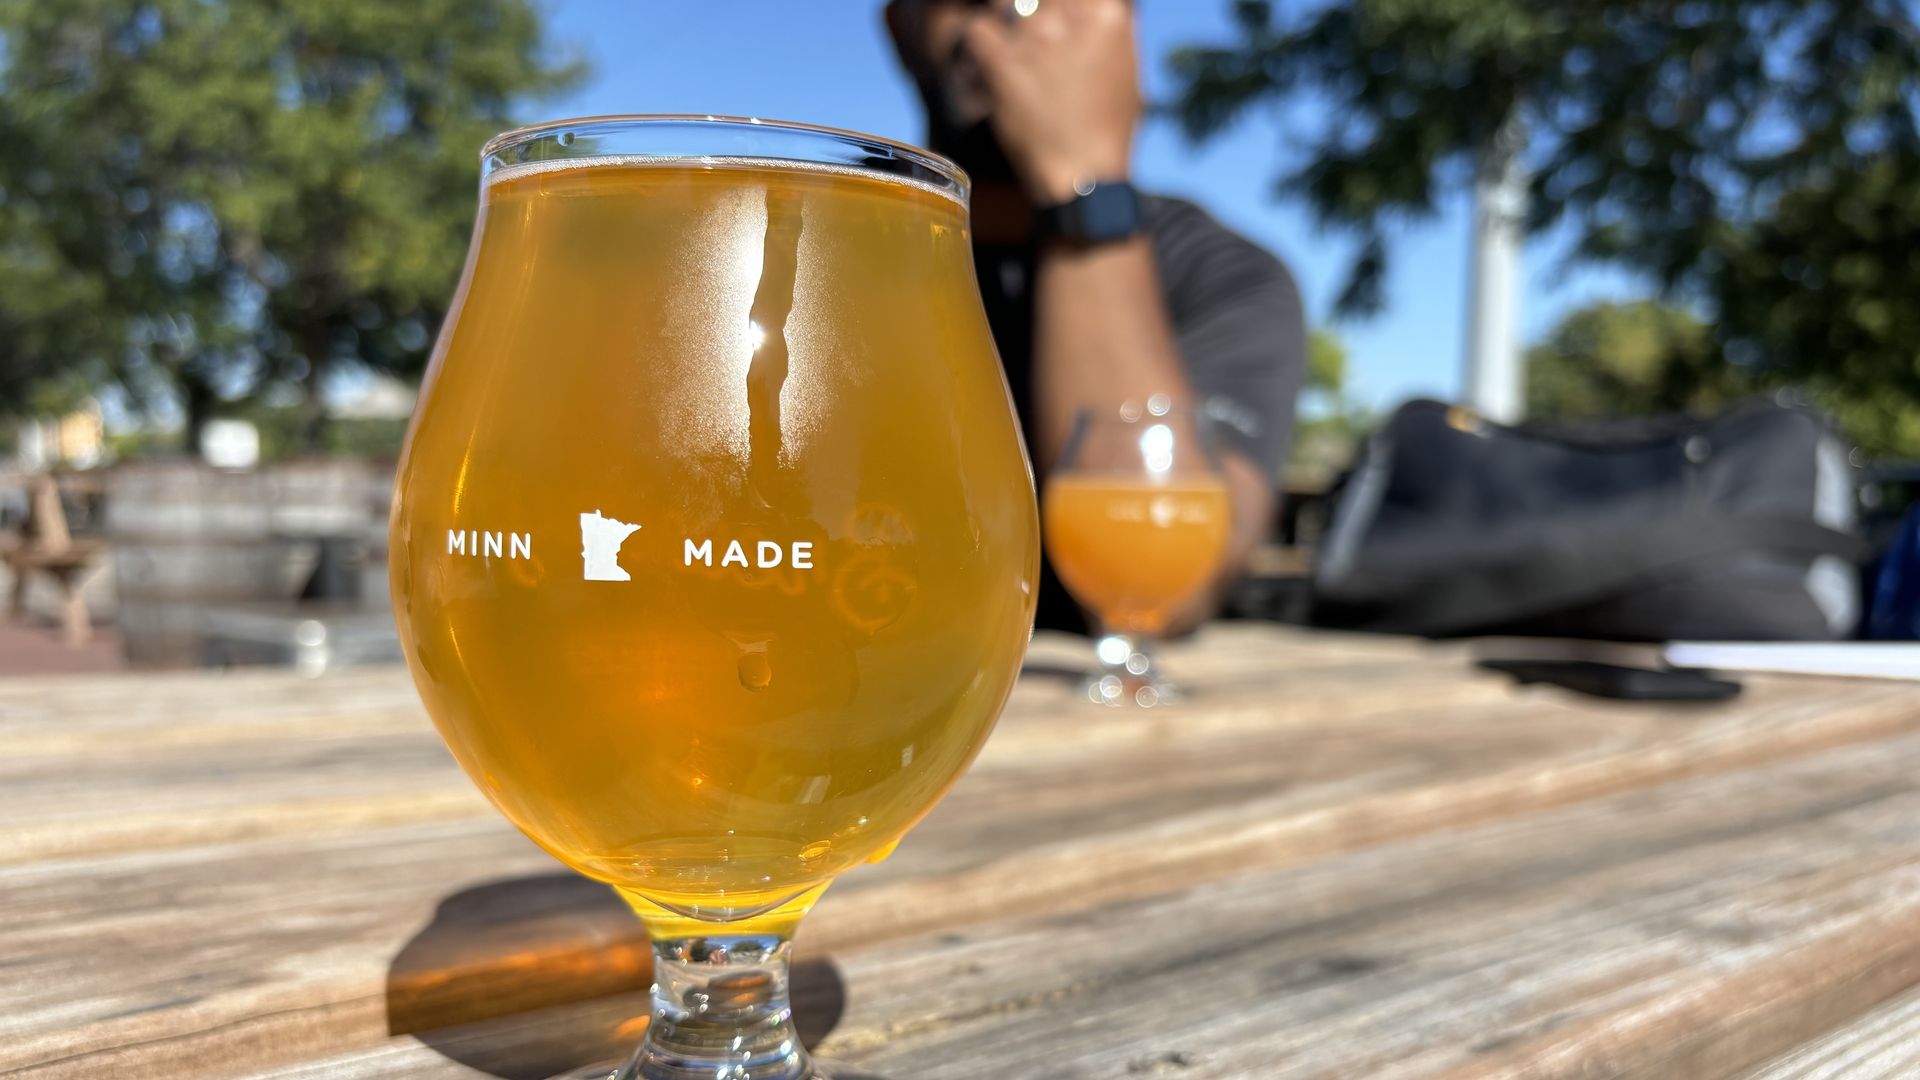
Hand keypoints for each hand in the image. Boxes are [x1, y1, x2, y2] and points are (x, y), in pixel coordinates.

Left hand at [964, 0, 1141, 204]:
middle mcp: (1072, 17)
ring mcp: (1036, 37)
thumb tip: (1092, 18)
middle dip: (1029, 15)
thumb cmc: (1107, 134)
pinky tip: (988, 68)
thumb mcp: (1126, 75)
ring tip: (1009, 54)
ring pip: (1005, 5)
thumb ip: (1105, 36)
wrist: (1083, 175)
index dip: (1059, 7)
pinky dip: (977, 49)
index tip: (1054, 24)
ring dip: (1003, 26)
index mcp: (1108, 16)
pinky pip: (976, 31)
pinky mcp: (1003, 60)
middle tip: (1028, 44)